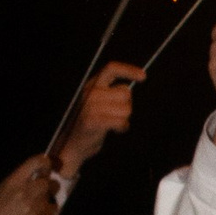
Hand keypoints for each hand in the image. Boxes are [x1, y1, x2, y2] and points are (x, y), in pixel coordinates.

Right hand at [53, 60, 142, 181]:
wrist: (71, 145)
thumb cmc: (91, 124)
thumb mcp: (97, 102)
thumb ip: (110, 93)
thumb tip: (129, 90)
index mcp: (91, 85)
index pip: (111, 69)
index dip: (129, 70)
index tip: (143, 77)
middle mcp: (90, 93)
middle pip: (125, 93)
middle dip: (127, 105)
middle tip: (116, 115)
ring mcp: (90, 107)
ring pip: (126, 109)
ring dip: (124, 118)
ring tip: (112, 123)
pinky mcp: (93, 121)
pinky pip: (121, 121)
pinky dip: (122, 127)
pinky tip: (116, 130)